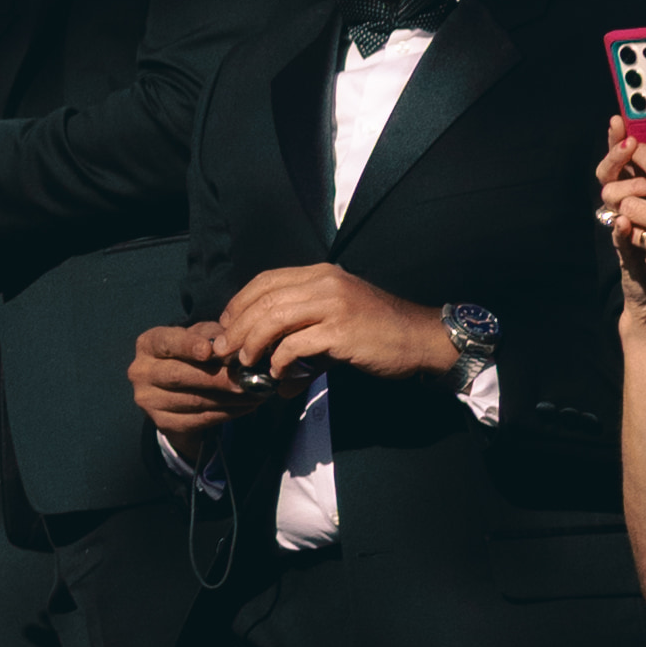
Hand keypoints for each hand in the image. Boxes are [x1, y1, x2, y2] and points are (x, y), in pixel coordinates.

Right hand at [124, 321, 250, 451]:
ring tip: (254, 393)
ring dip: (229, 398)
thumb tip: (235, 344)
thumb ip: (214, 336)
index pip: (167, 343)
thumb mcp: (200, 337)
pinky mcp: (162, 423)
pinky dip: (227, 413)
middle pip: (179, 376)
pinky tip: (245, 406)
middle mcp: (141, 372)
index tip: (209, 351)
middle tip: (247, 379)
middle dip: (217, 378)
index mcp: (148, 344)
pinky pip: (199, 420)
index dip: (188, 346)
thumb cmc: (192, 356)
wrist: (177, 393)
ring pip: (193, 401)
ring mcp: (149, 400)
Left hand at [206, 262, 458, 393]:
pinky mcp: (341, 330)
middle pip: (264, 300)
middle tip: (225, 349)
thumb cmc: (378, 331)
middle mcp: (325, 282)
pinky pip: (296, 344)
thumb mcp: (337, 319)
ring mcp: (334, 304)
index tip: (226, 325)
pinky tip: (277, 373)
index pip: (265, 280)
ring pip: (274, 319)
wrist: (420, 338)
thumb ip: (303, 335)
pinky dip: (280, 360)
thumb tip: (275, 369)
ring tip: (246, 362)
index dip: (239, 302)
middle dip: (237, 327)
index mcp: (320, 274)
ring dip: (253, 343)